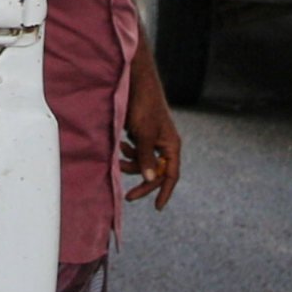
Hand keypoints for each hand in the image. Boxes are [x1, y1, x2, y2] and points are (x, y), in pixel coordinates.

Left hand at [121, 36, 182, 209]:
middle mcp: (164, 144)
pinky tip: (120, 144)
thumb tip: (151, 179)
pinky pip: (135, 153)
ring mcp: (152, 140)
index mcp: (171, 145)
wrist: (134, 83)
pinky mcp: (141, 135)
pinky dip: (127, 153)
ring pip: (142, 163)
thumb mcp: (144, 134)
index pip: (172, 175)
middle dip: (141, 181)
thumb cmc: (143, 106)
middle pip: (156, 172)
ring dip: (130, 163)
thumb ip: (147, 158)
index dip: (165, 192)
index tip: (157, 208)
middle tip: (127, 197)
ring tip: (120, 151)